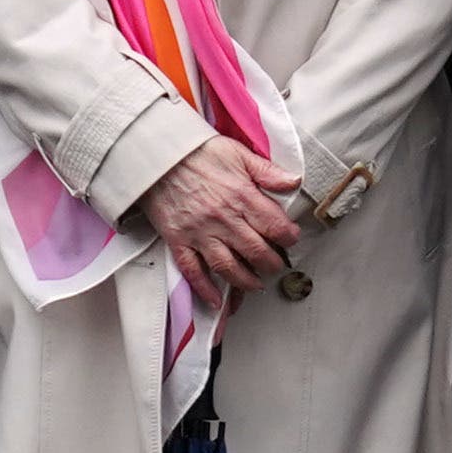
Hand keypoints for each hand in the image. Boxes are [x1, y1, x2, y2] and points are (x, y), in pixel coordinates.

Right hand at [140, 137, 305, 298]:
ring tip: (256, 285)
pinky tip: (217, 300)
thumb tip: (294, 181)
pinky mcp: (178, 240)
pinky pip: (193, 270)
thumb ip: (267, 171)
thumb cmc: (197, 152)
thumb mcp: (237, 153)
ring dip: (246, 281)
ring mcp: (199, 232)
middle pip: (255, 251)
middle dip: (271, 263)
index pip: (274, 225)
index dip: (288, 237)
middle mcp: (223, 218)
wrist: (157, 155)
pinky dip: (205, 288)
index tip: (290, 239)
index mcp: (241, 196)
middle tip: (276, 265)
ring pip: (228, 266)